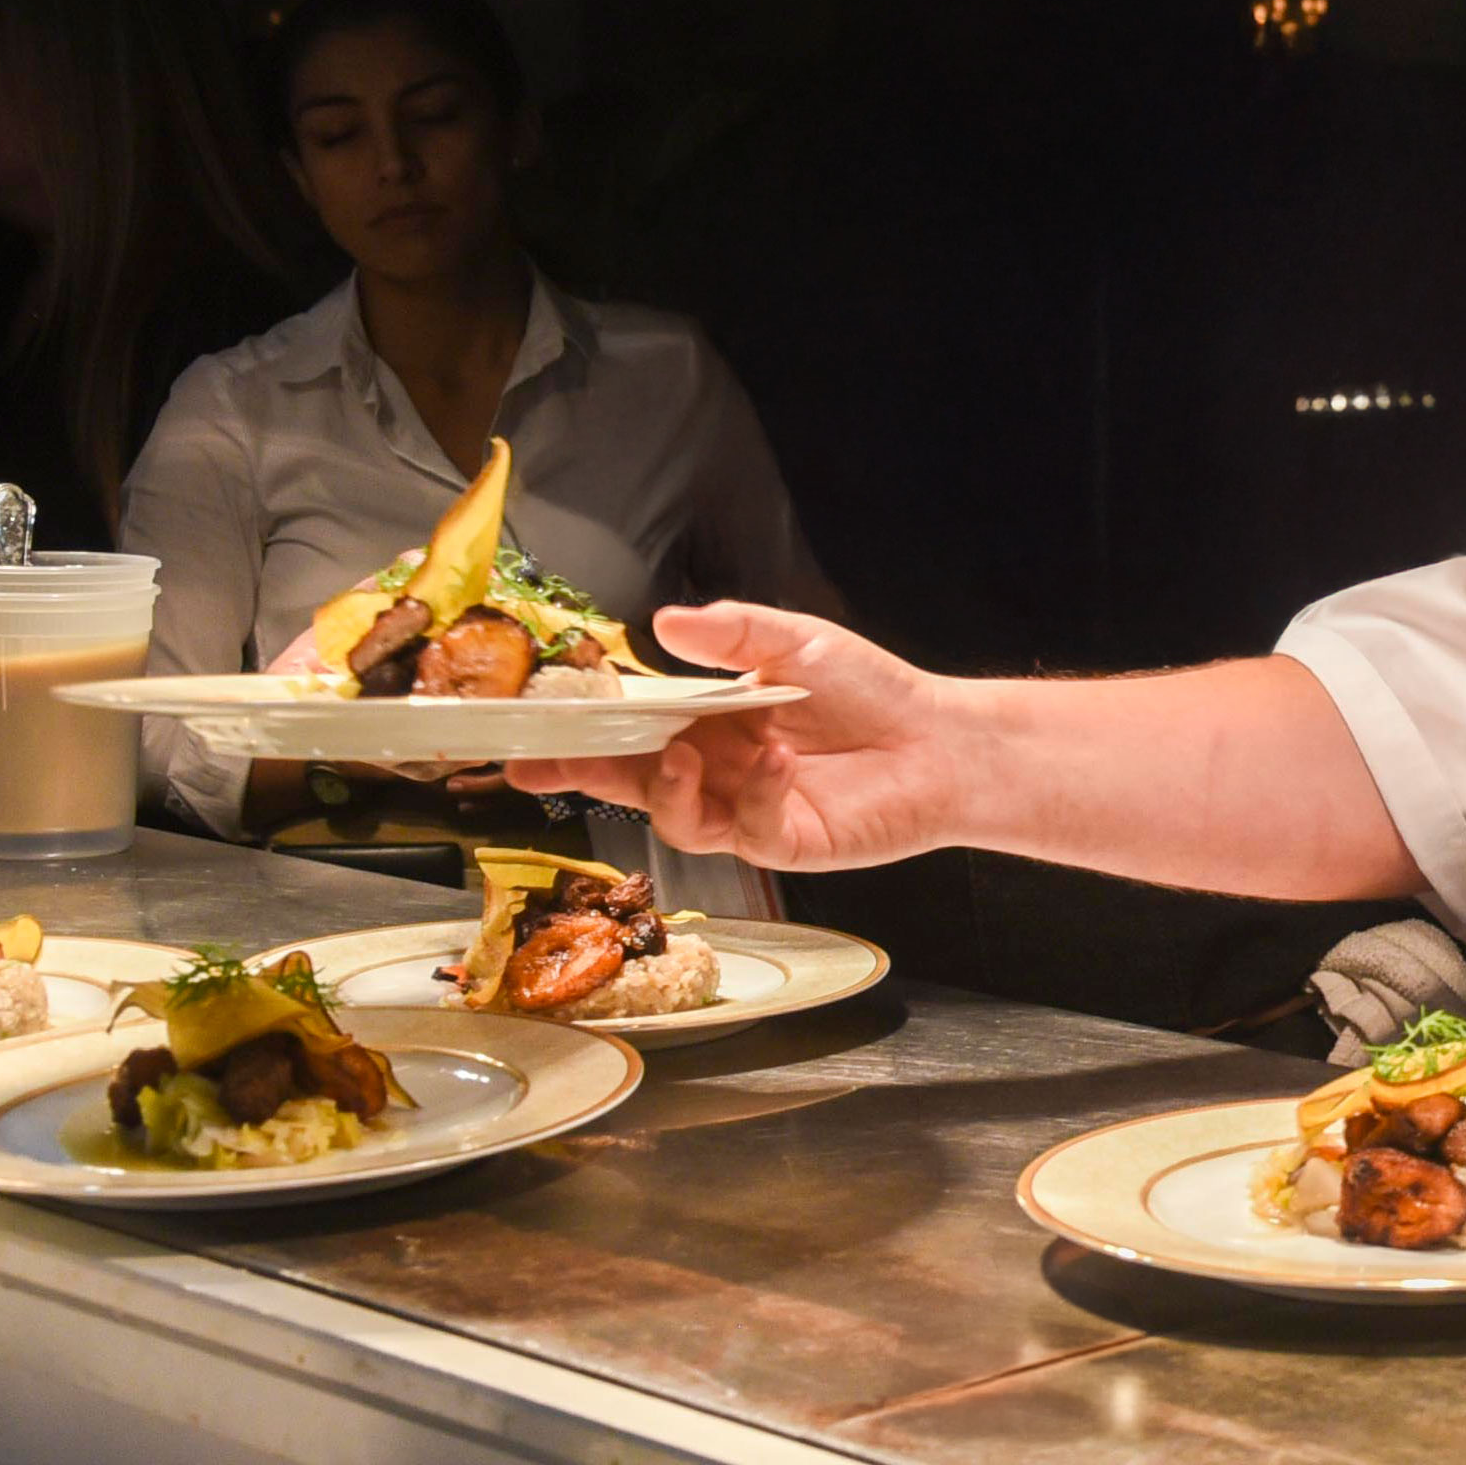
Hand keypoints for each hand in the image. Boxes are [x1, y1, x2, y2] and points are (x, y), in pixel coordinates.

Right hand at [506, 603, 957, 871]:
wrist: (942, 741)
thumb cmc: (873, 691)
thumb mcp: (798, 643)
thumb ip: (734, 635)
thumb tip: (665, 622)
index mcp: (707, 722)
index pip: (627, 727)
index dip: (577, 731)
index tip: (524, 729)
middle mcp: (715, 770)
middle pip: (630, 779)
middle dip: (582, 775)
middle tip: (539, 767)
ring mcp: (744, 811)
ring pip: (676, 816)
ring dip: (669, 788)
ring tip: (682, 755)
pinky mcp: (782, 842)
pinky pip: (746, 827)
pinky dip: (755, 794)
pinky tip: (779, 763)